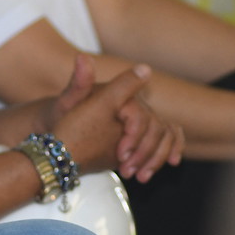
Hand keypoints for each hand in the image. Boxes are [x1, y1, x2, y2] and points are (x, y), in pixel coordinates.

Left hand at [48, 58, 183, 182]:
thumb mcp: (68, 101)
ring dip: (157, 157)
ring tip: (141, 177)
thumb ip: (78, 82)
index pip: (140, 117)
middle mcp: (135, 104)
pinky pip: (167, 137)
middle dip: (146, 153)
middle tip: (129, 172)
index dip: (133, 137)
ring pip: (165, 134)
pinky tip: (171, 163)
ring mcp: (141, 118)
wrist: (62, 126)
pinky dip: (171, 149)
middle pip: (156, 128)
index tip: (120, 155)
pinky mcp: (143, 131)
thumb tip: (83, 56)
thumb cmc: (63, 114)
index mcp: (121, 95)